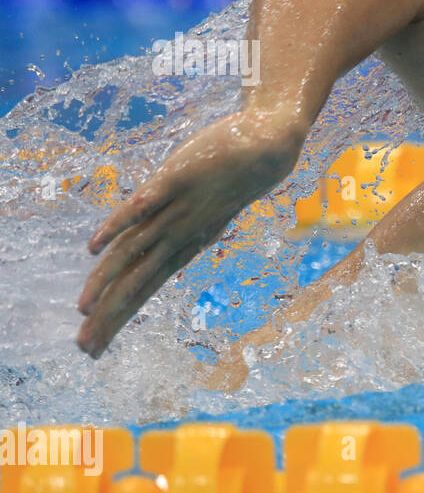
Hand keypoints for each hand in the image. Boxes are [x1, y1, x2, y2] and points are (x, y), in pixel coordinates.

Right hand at [77, 111, 301, 357]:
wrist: (271, 144)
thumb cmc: (234, 174)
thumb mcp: (205, 207)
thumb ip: (176, 224)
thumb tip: (153, 240)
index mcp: (188, 242)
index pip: (146, 288)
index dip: (121, 317)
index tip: (96, 347)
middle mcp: (182, 232)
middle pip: (138, 280)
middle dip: (111, 315)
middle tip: (85, 349)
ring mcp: (180, 207)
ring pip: (136, 250)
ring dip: (108, 280)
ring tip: (84, 309)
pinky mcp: (178, 178)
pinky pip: (143, 205)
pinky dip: (118, 225)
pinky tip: (94, 246)